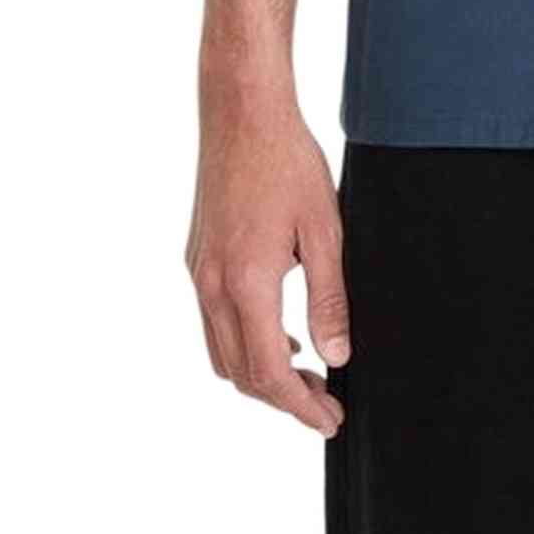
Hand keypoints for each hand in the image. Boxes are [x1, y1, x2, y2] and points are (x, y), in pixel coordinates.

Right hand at [186, 93, 349, 436]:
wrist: (241, 113)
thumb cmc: (287, 161)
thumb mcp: (324, 230)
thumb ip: (330, 298)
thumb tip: (337, 355)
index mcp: (247, 283)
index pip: (269, 372)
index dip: (301, 407)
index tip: (330, 421)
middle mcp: (212, 286)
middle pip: (241, 375)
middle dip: (283, 399)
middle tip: (326, 403)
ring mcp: (198, 273)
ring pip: (222, 354)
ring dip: (260, 374)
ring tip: (307, 373)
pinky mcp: (196, 259)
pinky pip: (214, 323)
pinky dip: (244, 343)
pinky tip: (279, 331)